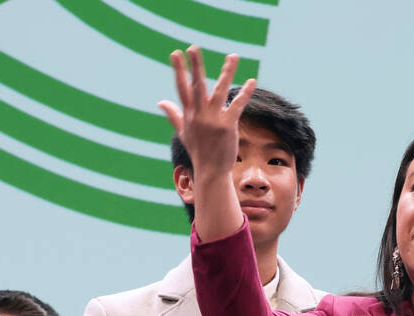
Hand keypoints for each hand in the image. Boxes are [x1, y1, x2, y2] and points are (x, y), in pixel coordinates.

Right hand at [158, 45, 255, 185]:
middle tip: (194, 47)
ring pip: (220, 90)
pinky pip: (237, 105)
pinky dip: (245, 93)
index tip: (176, 53)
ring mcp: (213, 119)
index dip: (179, 70)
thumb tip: (160, 102)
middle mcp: (199, 114)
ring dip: (227, 72)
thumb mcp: (183, 131)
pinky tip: (252, 81)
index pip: (182, 88)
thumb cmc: (198, 151)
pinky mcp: (227, 125)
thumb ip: (173, 114)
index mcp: (189, 114)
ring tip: (234, 56)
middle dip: (195, 66)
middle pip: (197, 86)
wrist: (211, 171)